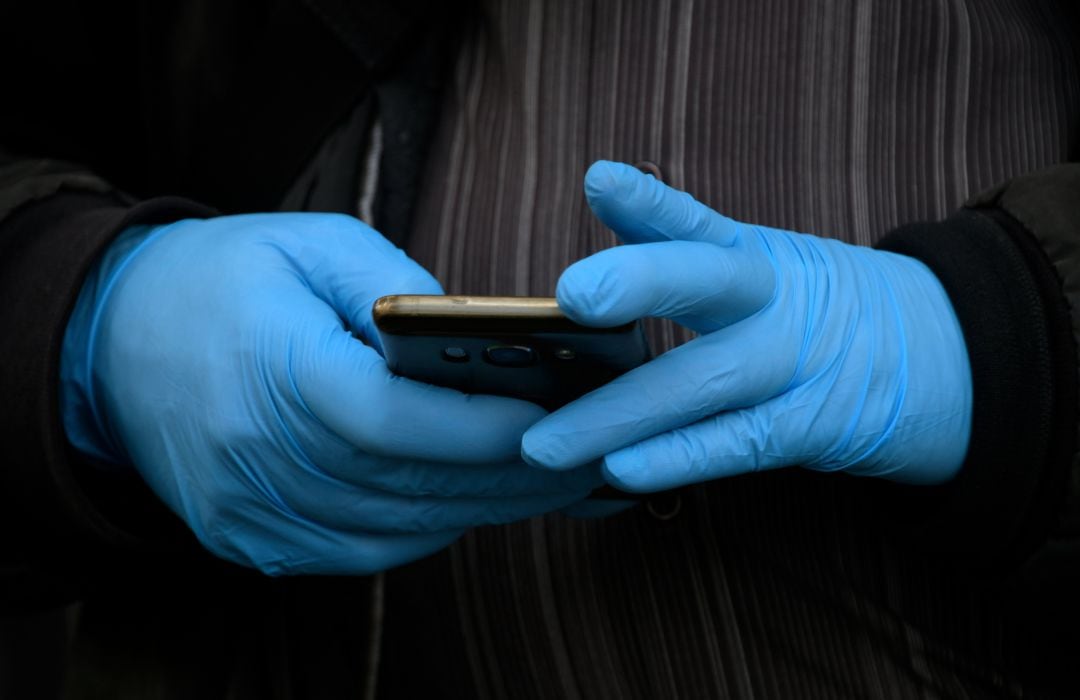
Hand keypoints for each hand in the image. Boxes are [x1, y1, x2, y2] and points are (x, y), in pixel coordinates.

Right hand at [61, 214, 599, 574]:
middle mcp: (263, 458)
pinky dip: (429, 528)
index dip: (483, 428)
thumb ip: (401, 289)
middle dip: (512, 478)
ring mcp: (256, 512)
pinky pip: (365, 550)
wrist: (113, 342)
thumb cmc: (224, 279)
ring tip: (551, 483)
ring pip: (398, 529)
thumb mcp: (314, 245)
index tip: (555, 420)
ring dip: (482, 510)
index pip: (397, 421)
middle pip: (412, 485)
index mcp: (277, 372)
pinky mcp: (255, 539)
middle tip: (587, 462)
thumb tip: (484, 340)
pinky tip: (474, 501)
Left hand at [522, 161, 971, 491]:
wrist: (944, 355)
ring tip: (544, 445)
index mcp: (753, 255)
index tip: (598, 179)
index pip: (694, 221)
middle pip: (707, 280)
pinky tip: (621, 469)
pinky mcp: (813, 426)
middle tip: (572, 293)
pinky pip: (736, 443)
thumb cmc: (816, 314)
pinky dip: (676, 457)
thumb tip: (579, 290)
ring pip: (703, 381)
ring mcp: (796, 363)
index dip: (646, 202)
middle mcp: (774, 299)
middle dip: (639, 280)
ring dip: (617, 415)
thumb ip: (683, 270)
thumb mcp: (764, 272)